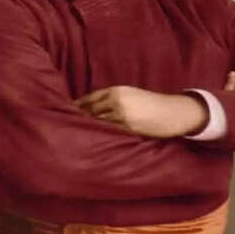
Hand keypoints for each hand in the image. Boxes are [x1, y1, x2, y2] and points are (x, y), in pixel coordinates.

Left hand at [73, 86, 204, 138]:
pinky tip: (91, 143)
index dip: (76, 107)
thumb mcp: (132, 96)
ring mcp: (122, 115)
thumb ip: (114, 100)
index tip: (63, 113)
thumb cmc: (153, 104)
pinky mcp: (128, 128)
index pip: (89, 99)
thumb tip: (95, 110)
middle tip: (60, 127)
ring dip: (84, 129)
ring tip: (70, 138)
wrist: (174, 111)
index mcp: (116, 91)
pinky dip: (100, 137)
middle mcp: (116, 101)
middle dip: (76, 119)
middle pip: (89, 111)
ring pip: (97, 122)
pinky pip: (109, 133)